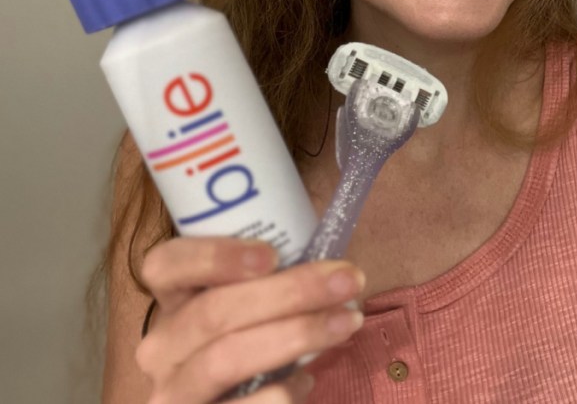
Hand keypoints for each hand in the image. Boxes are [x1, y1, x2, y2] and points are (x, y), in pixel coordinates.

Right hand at [135, 237, 364, 402]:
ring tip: (347, 322)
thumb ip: (276, 283)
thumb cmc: (259, 347)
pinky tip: (306, 380)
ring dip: (295, 335)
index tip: (272, 254)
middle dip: (288, 293)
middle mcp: (161, 349)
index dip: (214, 256)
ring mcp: (172, 395)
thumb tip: (333, 266)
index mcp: (173, 303)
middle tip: (347, 282)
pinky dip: (280, 392)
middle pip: (212, 313)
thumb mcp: (255, 311)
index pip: (165, 266)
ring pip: (225, 360)